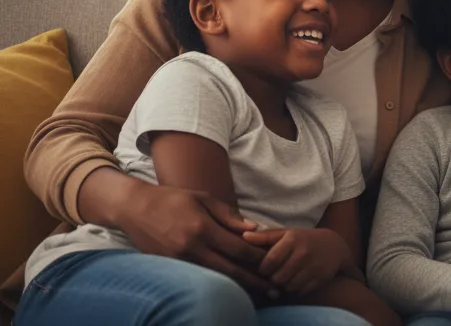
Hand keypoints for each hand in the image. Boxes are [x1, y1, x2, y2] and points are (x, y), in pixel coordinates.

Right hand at [116, 180, 274, 293]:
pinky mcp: (169, 268)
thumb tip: (255, 228)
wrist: (133, 208)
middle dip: (254, 281)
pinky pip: (199, 279)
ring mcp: (178, 261)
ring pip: (215, 279)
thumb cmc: (172, 198)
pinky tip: (232, 289)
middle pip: (229, 270)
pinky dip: (217, 284)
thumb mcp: (203, 198)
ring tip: (259, 295)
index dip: (258, 257)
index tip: (275, 262)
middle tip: (275, 290)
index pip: (237, 248)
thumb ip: (229, 215)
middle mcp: (191, 248)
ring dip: (238, 287)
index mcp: (202, 228)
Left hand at [243, 227, 346, 294]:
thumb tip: (243, 237)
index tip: (265, 268)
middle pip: (277, 277)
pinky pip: (300, 292)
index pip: (269, 262)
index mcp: (292, 239)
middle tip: (276, 274)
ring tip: (287, 277)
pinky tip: (298, 280)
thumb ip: (265, 236)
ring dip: (284, 285)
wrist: (335, 246)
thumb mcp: (287, 233)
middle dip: (274, 278)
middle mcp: (303, 253)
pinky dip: (296, 289)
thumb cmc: (304, 239)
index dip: (263, 269)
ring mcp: (313, 267)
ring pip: (288, 287)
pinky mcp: (320, 278)